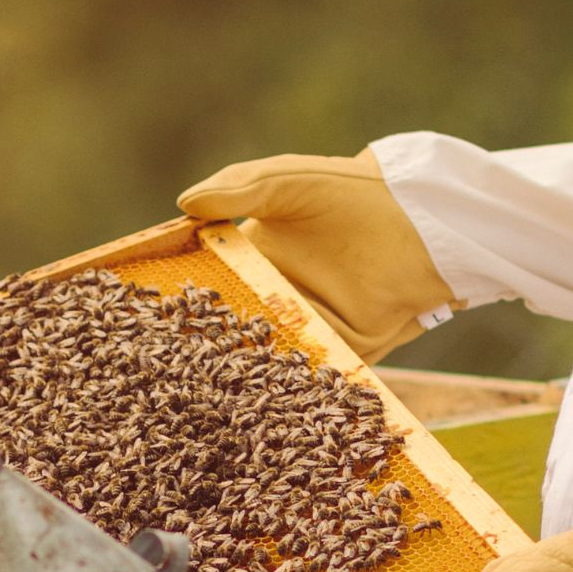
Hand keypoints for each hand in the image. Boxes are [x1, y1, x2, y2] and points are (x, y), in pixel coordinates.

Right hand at [178, 150, 457, 362]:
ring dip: (248, 368)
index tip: (154, 310)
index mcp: (255, 259)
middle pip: (234, 327)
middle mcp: (277, 298)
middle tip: (174, 362)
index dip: (185, 297)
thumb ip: (238, 189)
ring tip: (213, 384)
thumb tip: (184, 203)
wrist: (419, 220)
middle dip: (209, 345)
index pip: (212, 283)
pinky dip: (296, 379)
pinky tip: (271, 389)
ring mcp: (309, 326)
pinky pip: (314, 367)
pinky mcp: (343, 349)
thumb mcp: (287, 182)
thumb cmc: (351, 192)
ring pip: (270, 353)